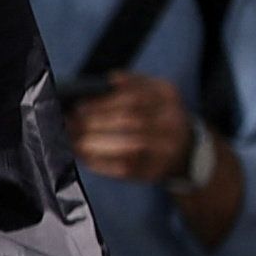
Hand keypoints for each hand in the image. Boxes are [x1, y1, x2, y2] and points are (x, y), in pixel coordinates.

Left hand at [63, 77, 195, 186]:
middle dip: (94, 122)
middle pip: (131, 119)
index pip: (134, 95)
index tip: (78, 105)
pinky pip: (126, 169)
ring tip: (74, 140)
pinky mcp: (155, 171)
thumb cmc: (154, 115)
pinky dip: (101, 162)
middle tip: (70, 123)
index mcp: (167, 95)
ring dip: (96, 143)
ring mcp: (167, 148)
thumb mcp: (149, 92)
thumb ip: (127, 84)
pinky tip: (84, 156)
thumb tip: (95, 85)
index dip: (102, 102)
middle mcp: (172, 120)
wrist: (185, 149)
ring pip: (131, 146)